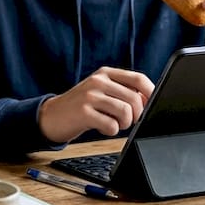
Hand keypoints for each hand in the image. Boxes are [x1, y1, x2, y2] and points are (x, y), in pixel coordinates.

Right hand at [38, 67, 153, 143]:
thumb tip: (148, 101)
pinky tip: (101, 127)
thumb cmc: (81, 106)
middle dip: (137, 115)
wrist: (51, 116)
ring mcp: (90, 95)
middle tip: (128, 122)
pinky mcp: (83, 112)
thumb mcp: (101, 91)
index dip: (151, 94)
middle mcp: (98, 81)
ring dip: (124, 124)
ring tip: (113, 124)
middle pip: (134, 98)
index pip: (138, 79)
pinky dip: (110, 131)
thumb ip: (122, 92)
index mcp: (106, 73)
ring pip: (125, 112)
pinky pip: (111, 125)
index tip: (152, 106)